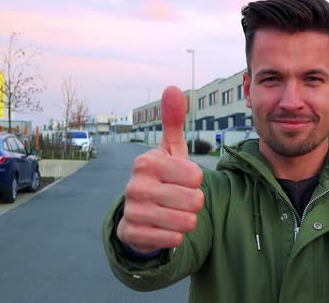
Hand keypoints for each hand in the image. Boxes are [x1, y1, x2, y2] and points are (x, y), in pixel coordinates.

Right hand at [117, 86, 203, 253]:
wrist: (139, 215)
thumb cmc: (162, 178)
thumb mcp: (170, 151)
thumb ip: (173, 121)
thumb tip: (172, 88)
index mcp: (147, 161)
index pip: (196, 175)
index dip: (194, 181)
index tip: (179, 180)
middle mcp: (136, 184)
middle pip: (194, 200)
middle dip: (193, 203)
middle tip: (177, 199)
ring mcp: (132, 210)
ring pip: (187, 221)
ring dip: (186, 220)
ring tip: (171, 213)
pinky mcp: (133, 234)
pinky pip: (174, 240)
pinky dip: (175, 237)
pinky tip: (163, 228)